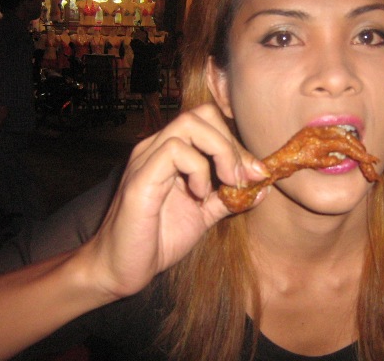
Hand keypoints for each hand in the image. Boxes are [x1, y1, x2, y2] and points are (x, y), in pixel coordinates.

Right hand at [79, 103, 267, 300]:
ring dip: (220, 152)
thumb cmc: (158, 240)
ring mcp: (147, 158)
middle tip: (243, 177)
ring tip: (226, 183)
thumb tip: (263, 186)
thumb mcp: (204, 214)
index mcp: (172, 152)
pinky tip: (200, 195)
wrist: (120, 269)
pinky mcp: (140, 177)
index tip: (257, 173)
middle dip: (232, 144)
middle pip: (203, 114)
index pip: (210, 122)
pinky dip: (198, 170)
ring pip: (190, 124)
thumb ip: (229, 198)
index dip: (238, 143)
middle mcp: (157, 147)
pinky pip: (175, 151)